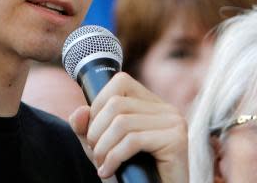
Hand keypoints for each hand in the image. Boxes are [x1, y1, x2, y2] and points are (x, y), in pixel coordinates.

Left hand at [68, 73, 187, 182]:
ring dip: (103, 148)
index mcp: (152, 104)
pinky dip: (114, 157)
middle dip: (96, 131)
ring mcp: (174, 122)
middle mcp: (166, 109)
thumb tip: (79, 112)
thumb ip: (88, 129)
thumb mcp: (103, 148)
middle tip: (96, 155)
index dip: (98, 105)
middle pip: (117, 104)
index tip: (93, 133)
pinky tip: (108, 171)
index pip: (120, 82)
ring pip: (122, 122)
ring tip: (101, 166)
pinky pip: (134, 141)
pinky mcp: (177, 140)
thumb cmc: (132, 174)